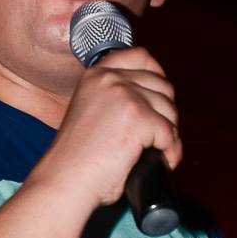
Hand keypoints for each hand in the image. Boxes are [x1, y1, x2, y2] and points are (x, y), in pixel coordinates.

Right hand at [31, 47, 181, 208]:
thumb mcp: (89, 113)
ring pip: (170, 110)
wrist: (65, 181)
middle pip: (162, 85)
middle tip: (157, 137)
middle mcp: (110, 79)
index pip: (140, 56)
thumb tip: (150, 103)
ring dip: (170, 134)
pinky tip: (160, 161)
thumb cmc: (76, 161)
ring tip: (158, 153)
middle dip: (166, 113)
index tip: (160, 95)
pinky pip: (170, 134)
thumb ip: (112, 100)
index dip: (157, 74)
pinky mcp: (138, 118)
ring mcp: (125, 96)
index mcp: (96, 75)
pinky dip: (170, 151)